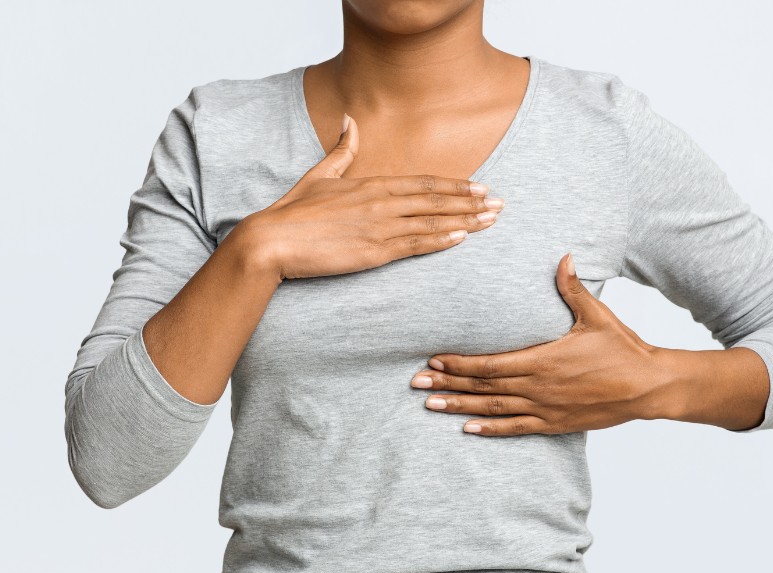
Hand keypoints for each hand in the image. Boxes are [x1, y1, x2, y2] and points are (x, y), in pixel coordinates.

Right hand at [237, 113, 504, 280]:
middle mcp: (381, 203)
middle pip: (435, 200)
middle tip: (500, 204)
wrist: (271, 241)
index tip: (478, 187)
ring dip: (466, 221)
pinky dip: (441, 240)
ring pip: (432, 222)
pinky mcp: (374, 251)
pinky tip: (462, 237)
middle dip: (471, 202)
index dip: (453, 185)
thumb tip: (350, 121)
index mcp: (370, 184)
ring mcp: (380, 227)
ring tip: (492, 221)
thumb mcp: (319, 175)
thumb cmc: (292, 212)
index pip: (422, 183)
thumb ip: (341, 150)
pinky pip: (415, 244)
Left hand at [410, 252, 677, 435]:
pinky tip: (468, 429)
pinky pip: (515, 429)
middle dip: (447, 384)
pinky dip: (490, 429)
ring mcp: (544, 409)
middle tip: (416, 383)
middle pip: (482, 387)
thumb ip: (573, 288)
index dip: (458, 362)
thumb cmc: (622, 349)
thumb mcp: (596, 315)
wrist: (649, 387)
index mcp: (542, 360)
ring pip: (493, 409)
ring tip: (431, 405)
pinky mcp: (555, 425)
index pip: (489, 363)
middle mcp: (537, 388)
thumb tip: (563, 257)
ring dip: (460, 407)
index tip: (434, 359)